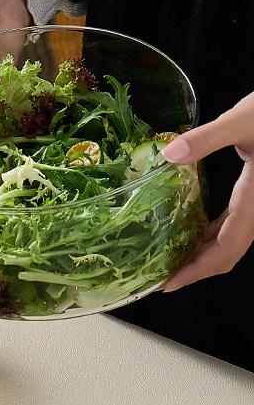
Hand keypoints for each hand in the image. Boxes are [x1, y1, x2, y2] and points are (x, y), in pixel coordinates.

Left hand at [162, 91, 253, 290]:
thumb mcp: (243, 120)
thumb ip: (207, 138)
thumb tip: (170, 154)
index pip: (226, 248)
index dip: (198, 270)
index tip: (169, 284)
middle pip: (228, 252)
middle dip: (195, 269)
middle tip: (161, 279)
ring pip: (231, 240)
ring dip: (202, 254)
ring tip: (170, 261)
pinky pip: (234, 224)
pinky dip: (211, 235)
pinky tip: (192, 233)